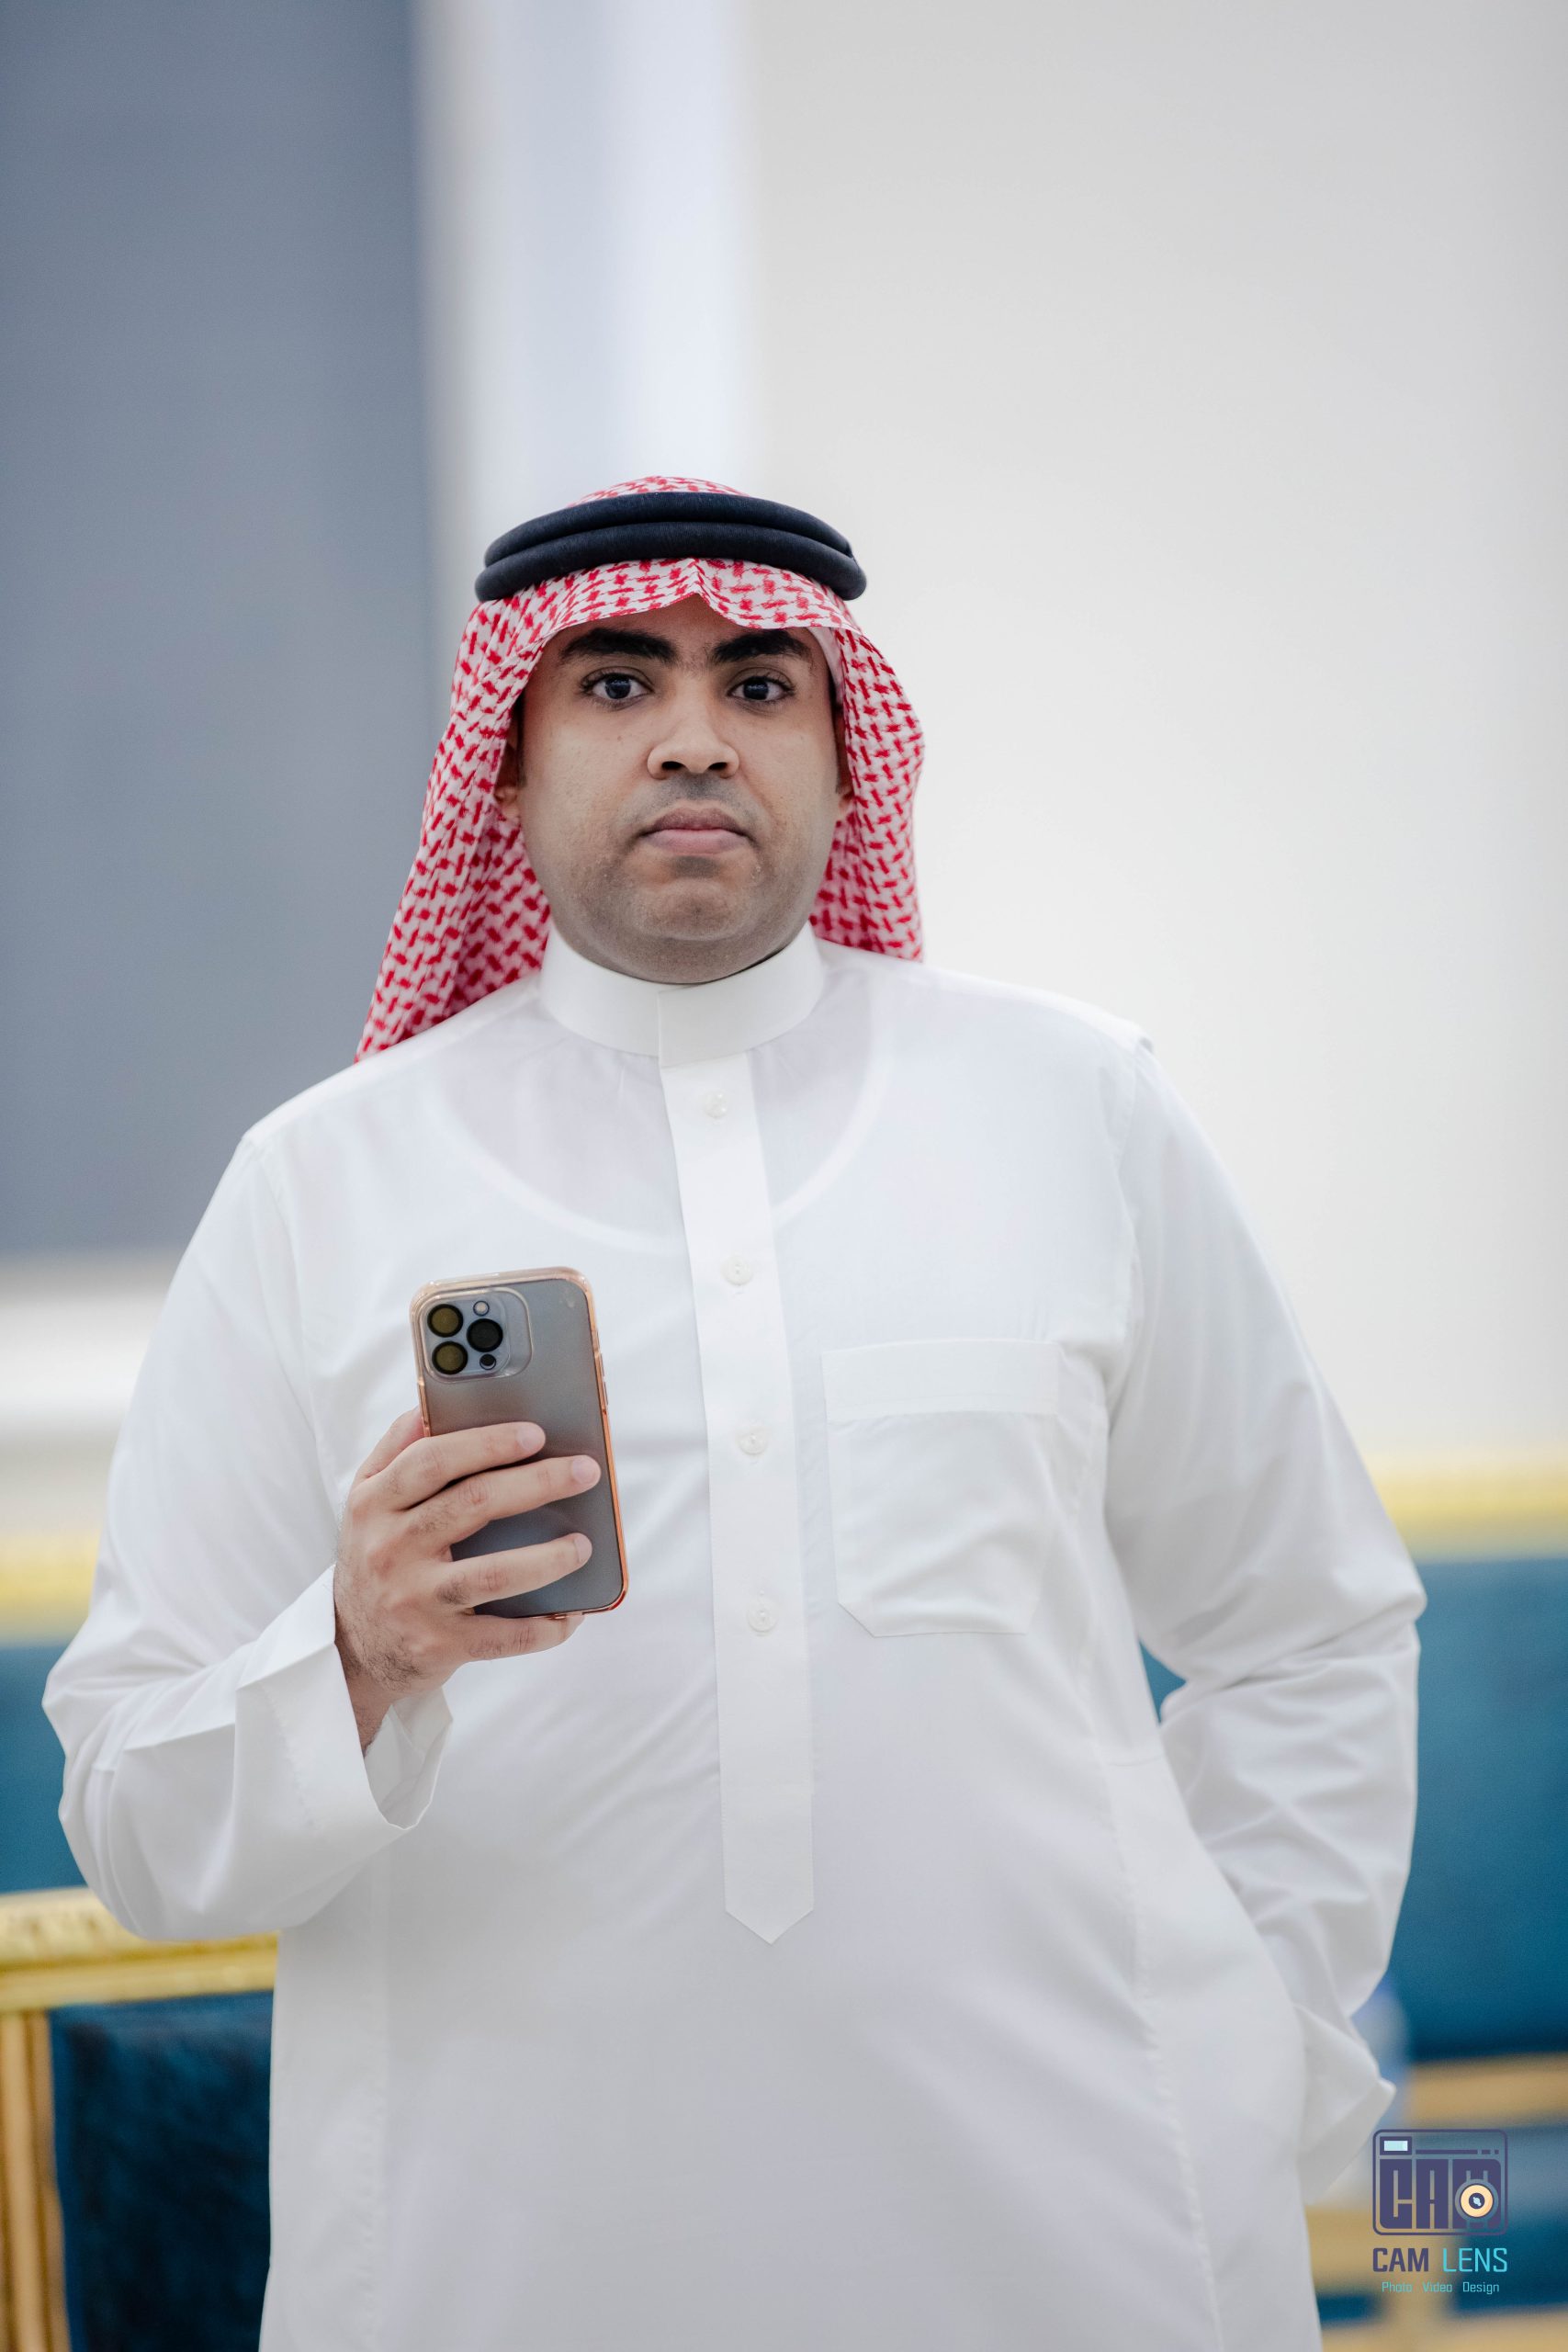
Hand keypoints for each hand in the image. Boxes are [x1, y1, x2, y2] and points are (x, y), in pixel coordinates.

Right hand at [333, 1408, 599, 1747]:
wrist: (351, 1646)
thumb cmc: (377, 1555)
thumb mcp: (367, 1499)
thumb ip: (397, 1449)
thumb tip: (431, 1405)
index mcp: (376, 1503)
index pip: (433, 1460)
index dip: (487, 1443)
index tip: (535, 1433)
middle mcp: (391, 1549)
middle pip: (472, 1505)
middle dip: (537, 1484)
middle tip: (584, 1471)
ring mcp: (414, 1600)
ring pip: (492, 1574)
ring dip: (547, 1558)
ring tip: (583, 1545)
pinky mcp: (438, 1645)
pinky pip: (501, 1637)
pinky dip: (543, 1628)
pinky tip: (570, 1614)